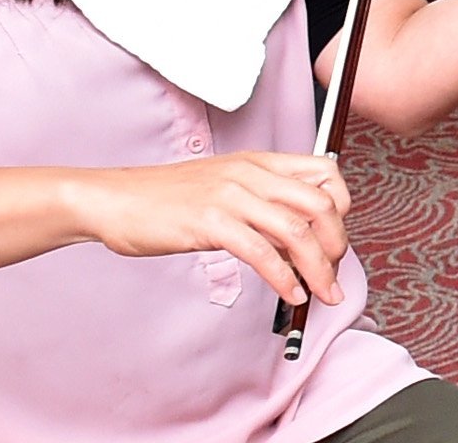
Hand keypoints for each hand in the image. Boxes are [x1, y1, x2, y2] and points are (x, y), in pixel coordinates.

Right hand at [62, 153, 352, 307]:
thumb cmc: (166, 199)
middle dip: (337, 244)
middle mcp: (251, 174)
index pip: (326, 172)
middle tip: (334, 273)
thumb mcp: (225, 188)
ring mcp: (230, 196)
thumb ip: (263, 204)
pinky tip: (291, 294)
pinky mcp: (210, 222)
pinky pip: (262, 253)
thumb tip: (299, 239)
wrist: (114, 200)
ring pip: (297, 231)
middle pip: (321, 204)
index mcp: (259, 162)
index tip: (336, 236)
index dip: (342, 206)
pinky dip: (284, 278)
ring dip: (319, 269)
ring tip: (324, 294)